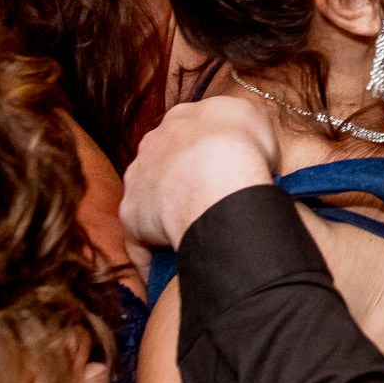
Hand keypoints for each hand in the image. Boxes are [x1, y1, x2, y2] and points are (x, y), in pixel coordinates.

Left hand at [118, 97, 278, 276]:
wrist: (221, 182)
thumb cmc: (242, 148)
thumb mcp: (251, 116)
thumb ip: (236, 121)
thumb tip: (237, 136)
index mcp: (182, 117)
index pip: (188, 130)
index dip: (206, 148)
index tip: (222, 163)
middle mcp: (152, 144)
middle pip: (163, 160)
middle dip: (179, 175)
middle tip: (208, 195)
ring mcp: (137, 181)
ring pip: (148, 196)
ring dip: (163, 211)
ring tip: (191, 229)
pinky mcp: (132, 217)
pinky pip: (139, 240)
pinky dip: (152, 253)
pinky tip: (170, 266)